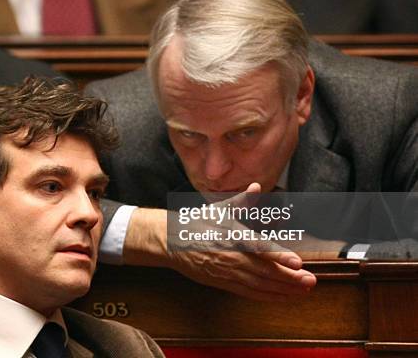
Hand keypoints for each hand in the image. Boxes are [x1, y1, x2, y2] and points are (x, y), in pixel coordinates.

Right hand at [123, 183, 316, 300]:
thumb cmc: (196, 223)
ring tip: (303, 291)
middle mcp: (231, 256)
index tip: (298, 261)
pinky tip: (281, 297)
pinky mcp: (222, 282)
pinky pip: (248, 292)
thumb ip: (241, 200)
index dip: (279, 256)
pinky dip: (267, 296)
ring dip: (283, 290)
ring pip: (259, 285)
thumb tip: (256, 185)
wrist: (170, 241)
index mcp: (232, 236)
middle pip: (265, 271)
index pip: (259, 247)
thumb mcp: (218, 209)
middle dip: (290, 278)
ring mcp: (226, 272)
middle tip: (311, 281)